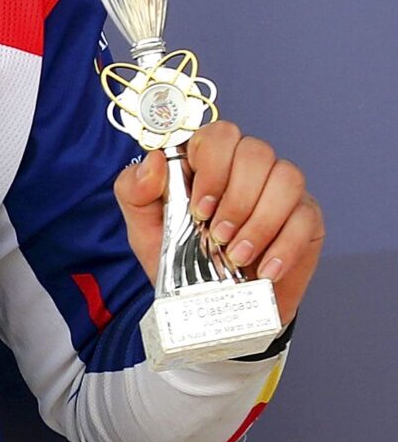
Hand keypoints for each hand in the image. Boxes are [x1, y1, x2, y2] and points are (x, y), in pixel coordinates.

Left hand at [113, 121, 321, 318]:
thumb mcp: (143, 227)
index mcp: (207, 161)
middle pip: (257, 152)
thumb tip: (154, 161)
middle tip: (217, 237)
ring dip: (260, 221)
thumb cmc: (178, 258)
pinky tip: (264, 270)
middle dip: (237, 198)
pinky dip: (284, 247)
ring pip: (287, 178)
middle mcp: (248, 168)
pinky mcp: (306, 219)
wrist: (212, 306)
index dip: (212, 167)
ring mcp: (281, 192)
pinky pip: (305, 218)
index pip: (219, 134)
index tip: (198, 208)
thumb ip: (135, 191)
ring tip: (236, 256)